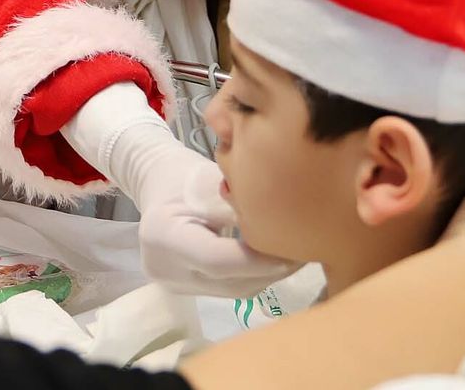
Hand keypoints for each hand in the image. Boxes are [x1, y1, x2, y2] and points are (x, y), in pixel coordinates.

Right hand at [136, 140, 300, 295]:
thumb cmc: (184, 174)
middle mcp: (164, 268)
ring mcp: (174, 283)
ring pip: (234, 289)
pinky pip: (229, 287)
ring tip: (296, 254)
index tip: (293, 249)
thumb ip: (240, 210)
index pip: (217, 260)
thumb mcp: (212, 183)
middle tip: (305, 250)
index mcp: (163, 236)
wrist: (158, 183)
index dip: (258, 260)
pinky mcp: (187, 287)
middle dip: (271, 269)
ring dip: (268, 275)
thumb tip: (283, 229)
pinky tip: (275, 259)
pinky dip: (255, 275)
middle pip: (228, 280)